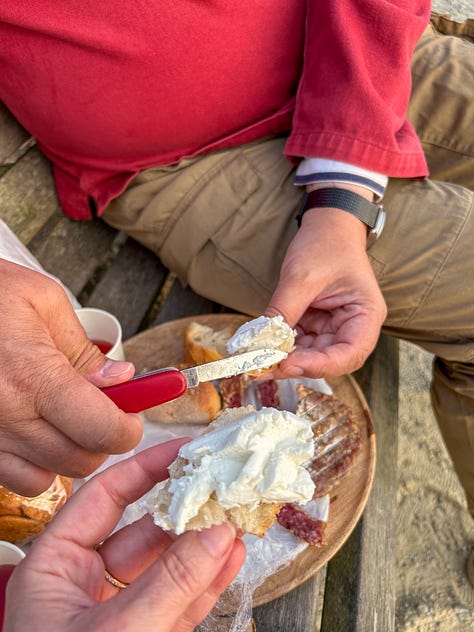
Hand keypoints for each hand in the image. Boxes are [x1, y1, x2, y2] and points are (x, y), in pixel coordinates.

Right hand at [0, 259, 142, 495]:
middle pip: (80, 461)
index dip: (127, 429)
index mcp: (33, 375)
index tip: (131, 418)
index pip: (101, 430)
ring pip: (47, 478)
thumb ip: (84, 348)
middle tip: (101, 412)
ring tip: (63, 421)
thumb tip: (121, 380)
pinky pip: (13, 480)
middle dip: (102, 440)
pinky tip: (33, 432)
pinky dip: (33, 465)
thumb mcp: (42, 302)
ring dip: (67, 456)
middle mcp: (6, 416)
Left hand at [3, 440, 245, 631]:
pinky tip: (233, 558)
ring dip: (205, 544)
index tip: (186, 449)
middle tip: (224, 484)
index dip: (145, 469)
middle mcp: (85, 586)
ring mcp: (118, 615)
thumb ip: (170, 583)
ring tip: (239, 517)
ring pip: (167, 567)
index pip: (103, 499)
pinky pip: (179, 601)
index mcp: (55, 569)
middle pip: (142, 531)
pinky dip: (207, 582)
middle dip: (186, 510)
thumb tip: (217, 531)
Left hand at [264, 193, 386, 377]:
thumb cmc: (325, 245)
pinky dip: (282, 347)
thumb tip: (259, 344)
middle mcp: (354, 327)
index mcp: (366, 316)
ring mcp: (335, 327)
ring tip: (257, 361)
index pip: (349, 354)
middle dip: (297, 366)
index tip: (288, 364)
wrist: (327, 226)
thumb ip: (282, 311)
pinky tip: (261, 348)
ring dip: (285, 359)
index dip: (319, 365)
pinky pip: (300, 343)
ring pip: (311, 355)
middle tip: (264, 367)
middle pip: (329, 360)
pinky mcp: (317, 325)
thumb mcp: (302, 277)